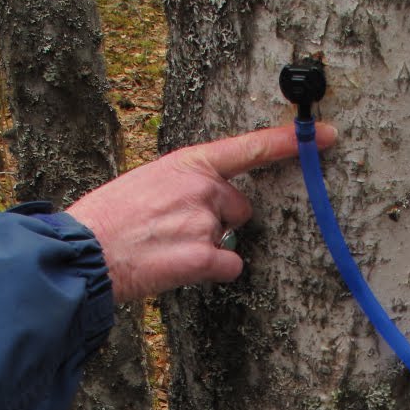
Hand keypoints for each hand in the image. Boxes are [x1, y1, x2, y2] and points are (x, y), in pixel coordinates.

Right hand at [67, 122, 336, 300]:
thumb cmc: (107, 220)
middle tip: (176, 231)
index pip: (248, 147)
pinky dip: (210, 273)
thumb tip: (206, 204)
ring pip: (229, 239)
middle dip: (218, 221)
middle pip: (239, 208)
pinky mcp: (203, 256)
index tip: (325, 136)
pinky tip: (177, 268)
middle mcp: (201, 188)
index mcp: (187, 163)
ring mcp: (204, 222)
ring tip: (166, 250)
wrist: (84, 251)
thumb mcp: (145, 183)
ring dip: (207, 249)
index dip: (289, 142)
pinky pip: (229, 266)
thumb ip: (182, 186)